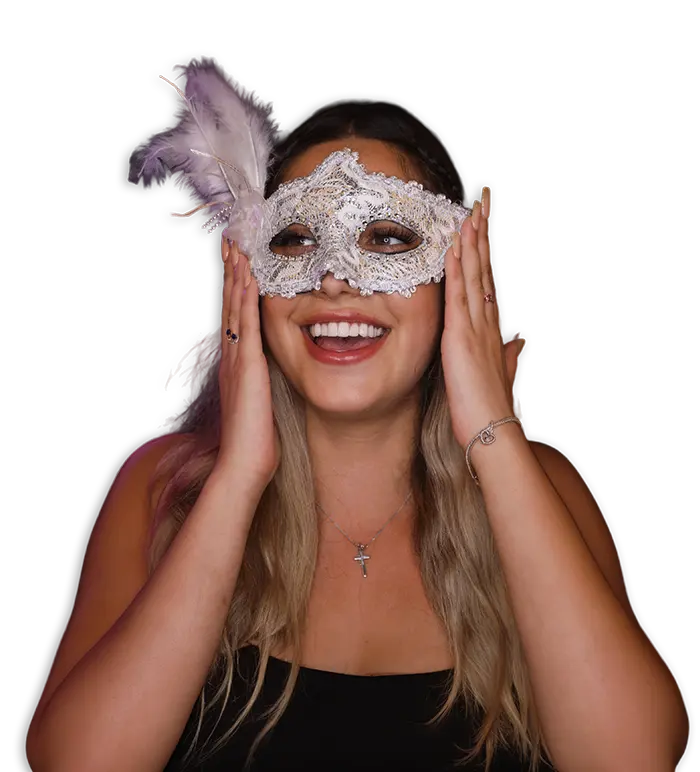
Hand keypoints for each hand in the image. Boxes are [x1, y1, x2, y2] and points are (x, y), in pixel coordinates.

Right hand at [215, 237, 279, 491]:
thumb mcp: (258, 403)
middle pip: (229, 305)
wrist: (244, 464)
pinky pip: (247, 325)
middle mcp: (232, 357)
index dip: (233, 289)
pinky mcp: (248, 367)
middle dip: (230, 273)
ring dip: (236, 276)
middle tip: (231, 242)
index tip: (236, 263)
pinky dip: (246, 298)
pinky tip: (249, 276)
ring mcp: (237, 360)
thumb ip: (260, 384)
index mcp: (235, 365)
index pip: (234, 318)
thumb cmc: (254, 440)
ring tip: (238, 246)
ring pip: (234, 308)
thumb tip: (268, 374)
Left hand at [441, 187, 525, 450]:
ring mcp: (476, 326)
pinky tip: (456, 247)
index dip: (485, 251)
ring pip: (475, 275)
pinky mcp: (461, 336)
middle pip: (484, 268)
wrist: (494, 430)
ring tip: (471, 211)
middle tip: (481, 201)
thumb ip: (512, 354)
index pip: (488, 280)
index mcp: (492, 327)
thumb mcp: (503, 373)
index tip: (482, 225)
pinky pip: (459, 296)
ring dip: (472, 241)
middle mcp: (487, 320)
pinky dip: (458, 269)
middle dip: (482, 233)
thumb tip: (522, 339)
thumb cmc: (492, 404)